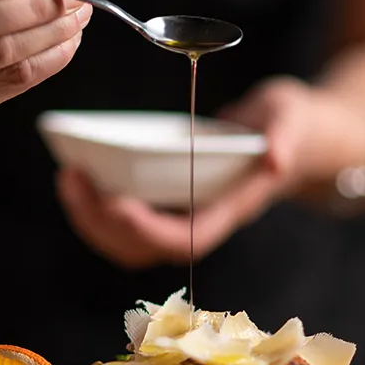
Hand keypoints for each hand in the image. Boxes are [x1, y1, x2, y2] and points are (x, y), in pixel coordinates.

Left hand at [57, 77, 336, 269]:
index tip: (114, 199)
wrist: (295, 136)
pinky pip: (126, 219)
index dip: (145, 228)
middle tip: (71, 178)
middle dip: (101, 222)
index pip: (183, 238)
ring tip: (68, 177)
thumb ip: (285, 136)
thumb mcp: (293, 118)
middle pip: (144, 247)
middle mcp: (202, 219)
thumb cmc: (292, 125)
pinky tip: (82, 175)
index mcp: (229, 209)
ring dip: (91, 218)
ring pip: (129, 241)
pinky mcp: (170, 200)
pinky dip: (98, 205)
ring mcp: (183, 213)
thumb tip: (274, 157)